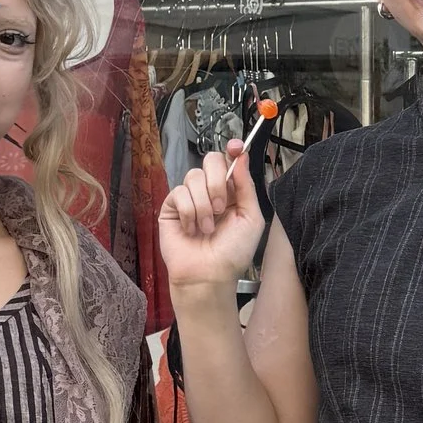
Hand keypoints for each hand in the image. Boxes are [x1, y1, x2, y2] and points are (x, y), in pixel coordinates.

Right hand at [159, 142, 266, 300]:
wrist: (209, 274)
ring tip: (207, 228)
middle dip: (217, 182)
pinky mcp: (171, 207)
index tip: (235, 148)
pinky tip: (191, 229)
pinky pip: (179, 193)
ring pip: (193, 177)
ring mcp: (190, 198)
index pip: (229, 161)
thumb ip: (246, 187)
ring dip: (203, 205)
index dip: (232, 150)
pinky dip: (189, 212)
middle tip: (220, 207)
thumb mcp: (251, 219)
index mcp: (231, 192)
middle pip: (210, 161)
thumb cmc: (232, 253)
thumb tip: (241, 157)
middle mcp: (210, 191)